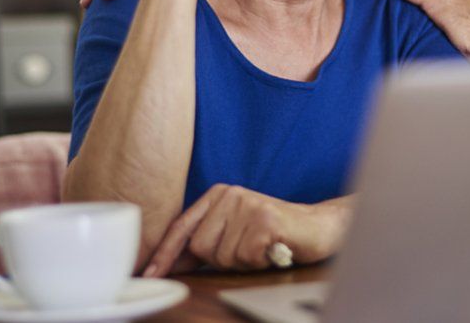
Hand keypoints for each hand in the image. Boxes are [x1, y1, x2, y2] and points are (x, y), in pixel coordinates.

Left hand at [143, 185, 349, 275]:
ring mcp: (248, 204)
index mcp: (217, 195)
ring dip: (243, 261)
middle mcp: (230, 194)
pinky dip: (260, 261)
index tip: (150, 275)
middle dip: (222, 260)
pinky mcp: (266, 219)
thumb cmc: (274, 234)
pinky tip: (272, 249)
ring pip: (224, 256)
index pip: (183, 227)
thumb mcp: (233, 233)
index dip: (165, 254)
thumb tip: (168, 263)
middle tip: (247, 250)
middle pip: (201, 247)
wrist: (319, 226)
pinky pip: (246, 257)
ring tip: (261, 248)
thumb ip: (203, 244)